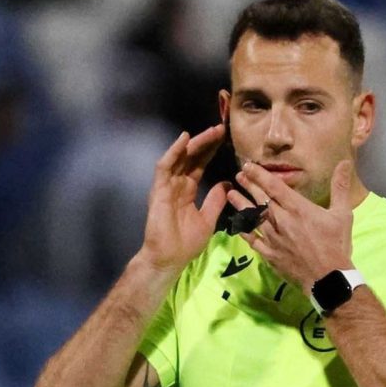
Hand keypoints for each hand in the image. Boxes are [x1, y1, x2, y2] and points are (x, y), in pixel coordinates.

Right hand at [136, 124, 229, 271]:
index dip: (211, 151)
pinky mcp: (158, 190)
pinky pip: (165, 166)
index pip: (199, 165)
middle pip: (191, 157)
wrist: (169, 259)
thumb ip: (216, 201)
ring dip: (195, 143)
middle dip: (206, 142)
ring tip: (212, 131)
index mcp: (187, 191)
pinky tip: (185, 139)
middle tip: (221, 128)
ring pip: (180, 157)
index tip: (225, 139)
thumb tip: (227, 183)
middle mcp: (176, 185)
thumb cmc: (186, 243)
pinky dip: (174, 151)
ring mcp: (166, 186)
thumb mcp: (208, 219)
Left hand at [227, 160, 354, 294]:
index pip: (274, 186)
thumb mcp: (342, 214)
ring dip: (240, 204)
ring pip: (252, 217)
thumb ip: (340, 187)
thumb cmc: (336, 245)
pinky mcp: (269, 253)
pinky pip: (252, 239)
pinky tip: (236, 224)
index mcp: (297, 208)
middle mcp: (281, 220)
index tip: (248, 165)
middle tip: (239, 175)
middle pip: (260, 199)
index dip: (259, 174)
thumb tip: (344, 163)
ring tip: (231, 194)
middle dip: (248, 185)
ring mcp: (272, 237)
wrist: (327, 278)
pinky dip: (243, 230)